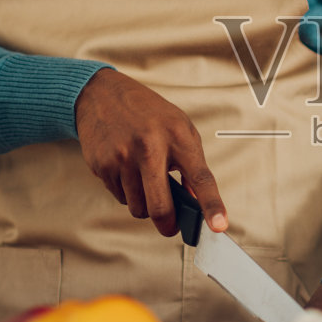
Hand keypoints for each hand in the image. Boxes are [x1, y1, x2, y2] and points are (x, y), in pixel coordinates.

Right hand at [74, 67, 226, 237]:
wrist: (102, 94)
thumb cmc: (146, 112)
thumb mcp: (179, 127)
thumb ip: (191, 163)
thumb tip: (197, 200)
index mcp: (177, 136)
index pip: (200, 178)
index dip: (212, 205)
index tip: (219, 226)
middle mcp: (149, 147)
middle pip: (160, 207)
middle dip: (167, 224)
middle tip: (171, 226)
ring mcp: (122, 157)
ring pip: (137, 207)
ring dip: (144, 204)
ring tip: (145, 181)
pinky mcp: (102, 166)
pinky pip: (119, 197)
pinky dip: (127, 193)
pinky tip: (127, 171)